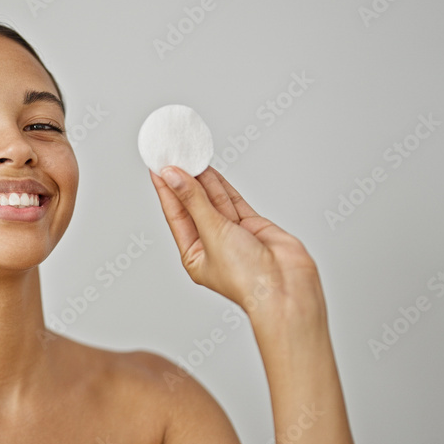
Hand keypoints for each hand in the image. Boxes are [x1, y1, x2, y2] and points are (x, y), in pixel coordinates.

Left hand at [149, 165, 322, 317]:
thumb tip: (174, 177)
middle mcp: (212, 244)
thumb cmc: (245, 277)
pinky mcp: (252, 226)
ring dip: (202, 179)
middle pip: (193, 205)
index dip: (165, 190)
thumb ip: (195, 201)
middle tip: (173, 155)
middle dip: (183, 181)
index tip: (157, 166)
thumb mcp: (212, 233)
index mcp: (194, 255)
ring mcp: (233, 234)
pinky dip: (222, 185)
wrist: (285, 288)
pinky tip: (210, 170)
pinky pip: (233, 201)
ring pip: (213, 200)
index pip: (174, 215)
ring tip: (189, 156)